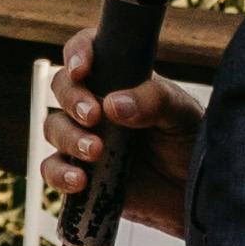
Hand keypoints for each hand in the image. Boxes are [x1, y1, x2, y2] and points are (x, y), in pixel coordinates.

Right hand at [43, 33, 197, 238]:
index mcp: (119, 79)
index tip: (82, 69)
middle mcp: (97, 105)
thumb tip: (113, 104)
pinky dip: (58, 173)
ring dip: (68, 136)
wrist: (193, 193)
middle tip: (93, 116)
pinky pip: (51, 169)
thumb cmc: (190, 144)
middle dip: (72, 98)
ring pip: (53, 126)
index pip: (87, 51)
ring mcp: (85, 138)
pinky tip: (79, 180)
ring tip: (96, 152)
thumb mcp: (182, 114)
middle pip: (62, 87)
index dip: (78, 53)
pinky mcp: (80, 173)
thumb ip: (154, 101)